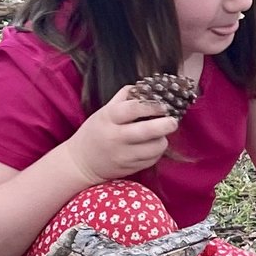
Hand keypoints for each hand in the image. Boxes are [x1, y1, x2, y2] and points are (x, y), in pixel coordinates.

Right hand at [63, 87, 178, 183]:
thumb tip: (146, 86)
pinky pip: (152, 159)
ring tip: (159, 134)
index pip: (133, 109)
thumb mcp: (104, 111)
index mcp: (108, 118)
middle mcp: (115, 137)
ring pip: (154, 147)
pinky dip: (156, 152)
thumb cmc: (96, 132)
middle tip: (173, 121)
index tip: (164, 105)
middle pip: (146, 131)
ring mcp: (123, 155)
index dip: (152, 105)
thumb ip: (124, 98)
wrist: (82, 162)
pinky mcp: (130, 168)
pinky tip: (151, 146)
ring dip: (162, 139)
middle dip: (165, 125)